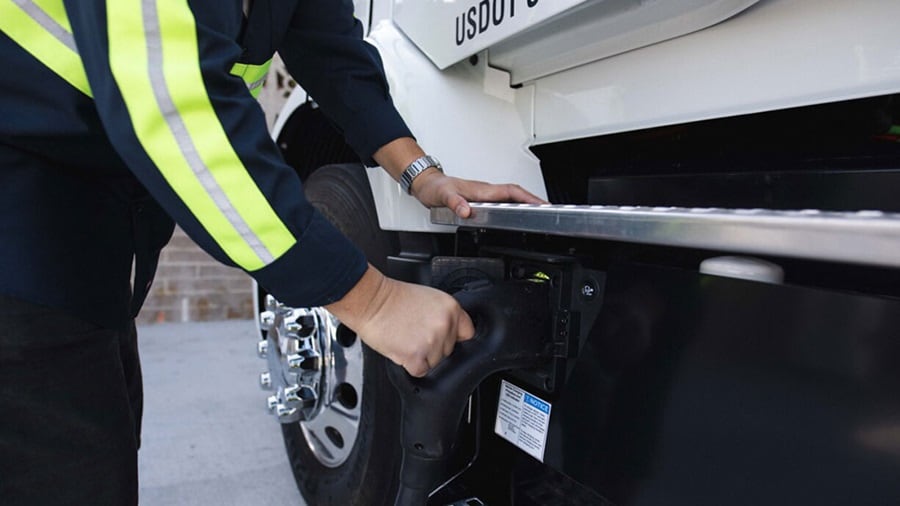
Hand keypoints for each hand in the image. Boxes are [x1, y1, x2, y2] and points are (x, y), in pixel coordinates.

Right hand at [325, 264, 474, 376]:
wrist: (370, 300)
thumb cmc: (393, 299)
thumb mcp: (429, 299)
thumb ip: (444, 316)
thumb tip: (451, 334)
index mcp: (451, 309)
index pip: (467, 334)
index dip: (453, 338)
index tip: (442, 338)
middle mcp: (445, 325)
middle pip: (448, 352)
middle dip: (433, 348)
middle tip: (414, 333)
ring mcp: (432, 341)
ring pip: (434, 363)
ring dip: (420, 357)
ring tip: (406, 339)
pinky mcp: (416, 355)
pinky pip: (420, 371)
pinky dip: (409, 365)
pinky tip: (401, 348)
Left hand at [411, 168, 547, 218]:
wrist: (426, 183)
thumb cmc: (435, 188)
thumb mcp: (443, 197)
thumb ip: (455, 203)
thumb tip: (466, 211)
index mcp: (482, 190)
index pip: (511, 191)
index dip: (528, 197)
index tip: (541, 203)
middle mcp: (485, 191)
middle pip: (516, 193)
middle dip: (533, 200)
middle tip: (548, 209)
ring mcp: (483, 194)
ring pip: (510, 197)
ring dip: (525, 202)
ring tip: (538, 211)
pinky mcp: (479, 199)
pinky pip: (501, 201)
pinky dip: (513, 205)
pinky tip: (516, 212)